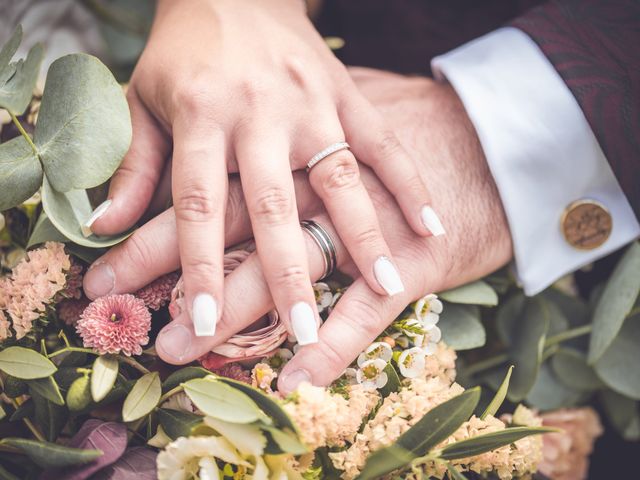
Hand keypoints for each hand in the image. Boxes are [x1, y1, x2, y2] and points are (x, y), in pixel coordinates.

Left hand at [83, 69, 511, 388]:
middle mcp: (259, 111)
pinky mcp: (346, 93)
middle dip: (286, 272)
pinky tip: (431, 224)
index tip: (199, 324)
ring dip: (364, 234)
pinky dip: (409, 182)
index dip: (198, 266)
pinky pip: (382, 141)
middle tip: (302, 331)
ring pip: (339, 176)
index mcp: (202, 112)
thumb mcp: (144, 98)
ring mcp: (310, 102)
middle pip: (272, 203)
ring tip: (387, 287)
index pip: (199, 203)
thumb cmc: (186, 52)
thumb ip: (132, 164)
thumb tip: (104, 226)